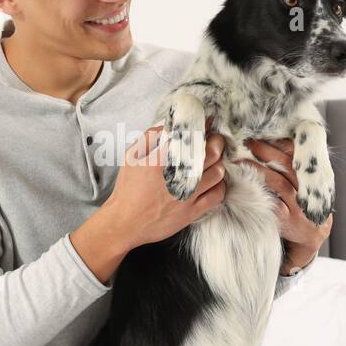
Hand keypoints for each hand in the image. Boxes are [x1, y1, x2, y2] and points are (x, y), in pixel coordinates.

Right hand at [104, 116, 227, 248]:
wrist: (125, 222)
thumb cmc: (127, 189)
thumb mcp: (131, 156)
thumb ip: (149, 137)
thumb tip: (168, 124)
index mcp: (163, 159)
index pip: (192, 136)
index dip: (204, 126)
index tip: (207, 122)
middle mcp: (178, 176)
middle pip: (212, 152)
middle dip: (217, 141)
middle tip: (215, 139)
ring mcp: (188, 195)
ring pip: (218, 173)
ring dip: (219, 163)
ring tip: (214, 161)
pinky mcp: (192, 212)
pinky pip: (217, 195)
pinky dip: (219, 185)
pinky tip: (213, 182)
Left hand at [238, 137, 332, 272]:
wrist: (314, 232)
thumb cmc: (305, 201)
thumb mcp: (306, 181)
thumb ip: (293, 164)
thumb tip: (274, 142)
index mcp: (310, 174)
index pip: (295, 153)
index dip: (278, 142)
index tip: (261, 133)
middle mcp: (305, 187)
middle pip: (285, 164)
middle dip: (265, 151)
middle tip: (247, 142)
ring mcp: (297, 204)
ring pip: (278, 182)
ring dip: (258, 169)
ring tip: (240, 160)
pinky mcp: (287, 219)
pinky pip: (272, 203)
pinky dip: (258, 193)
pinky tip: (245, 186)